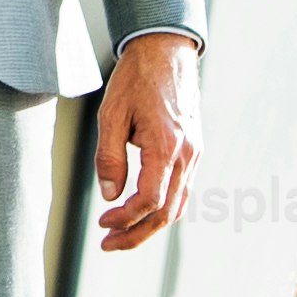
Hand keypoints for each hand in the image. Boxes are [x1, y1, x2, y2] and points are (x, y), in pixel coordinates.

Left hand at [93, 32, 198, 254]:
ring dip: (149, 225)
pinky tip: (140, 211)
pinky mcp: (193, 151)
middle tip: (108, 244)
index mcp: (167, 146)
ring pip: (177, 205)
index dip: (124, 218)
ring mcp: (194, 154)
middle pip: (166, 212)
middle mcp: (187, 155)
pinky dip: (162, 207)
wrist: (166, 52)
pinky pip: (182, 190)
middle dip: (136, 234)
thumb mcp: (111, 115)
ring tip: (120, 234)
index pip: (150, 200)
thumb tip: (110, 195)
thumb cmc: (136, 79)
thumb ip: (110, 157)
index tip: (102, 223)